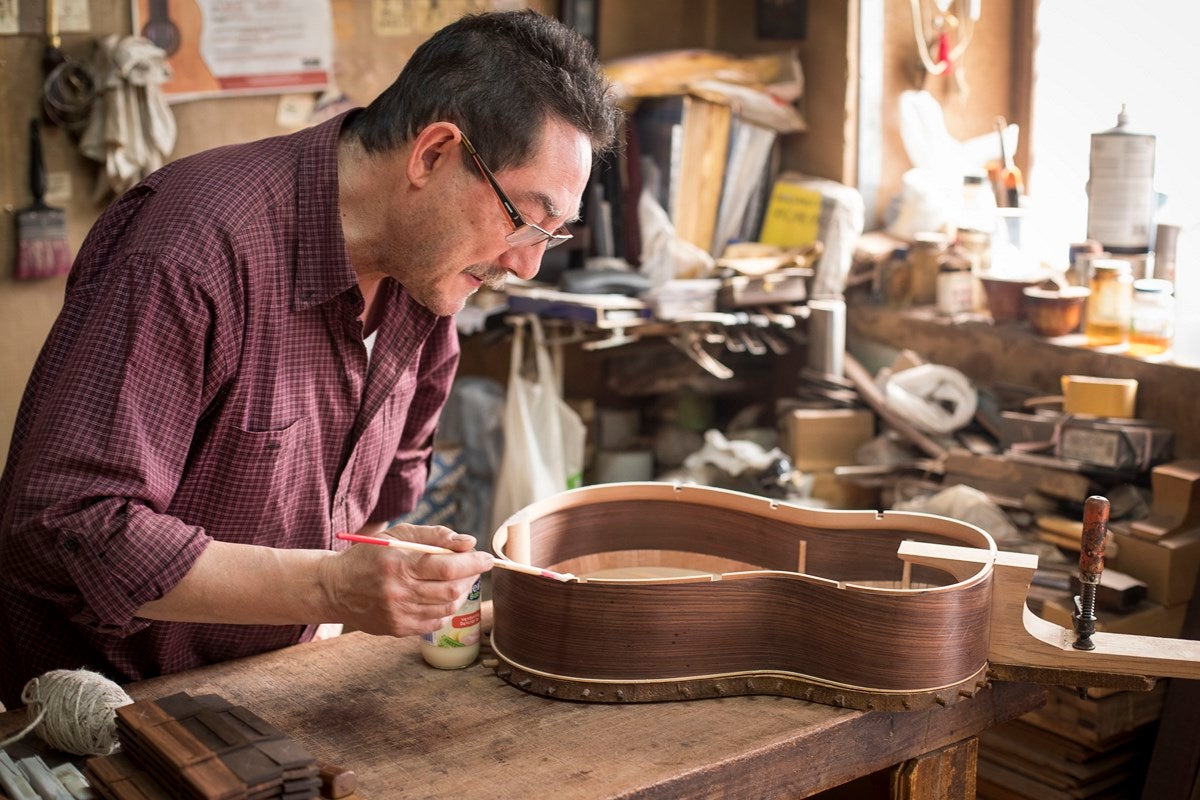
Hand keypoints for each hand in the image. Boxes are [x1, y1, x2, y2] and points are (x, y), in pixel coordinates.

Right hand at [319, 523, 492, 636]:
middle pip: (452, 590)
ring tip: (455, 580)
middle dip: (470, 578)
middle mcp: (398, 592)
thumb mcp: (398, 536)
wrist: (335, 588)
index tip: (488, 558)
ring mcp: (398, 614)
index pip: (449, 567)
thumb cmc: (370, 556)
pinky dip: (444, 608)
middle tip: (472, 568)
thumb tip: (468, 542)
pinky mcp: (397, 629)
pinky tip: (437, 596)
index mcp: (399, 564)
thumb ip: (434, 536)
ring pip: (447, 607)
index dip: (474, 563)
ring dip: (460, 593)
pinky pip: (434, 621)